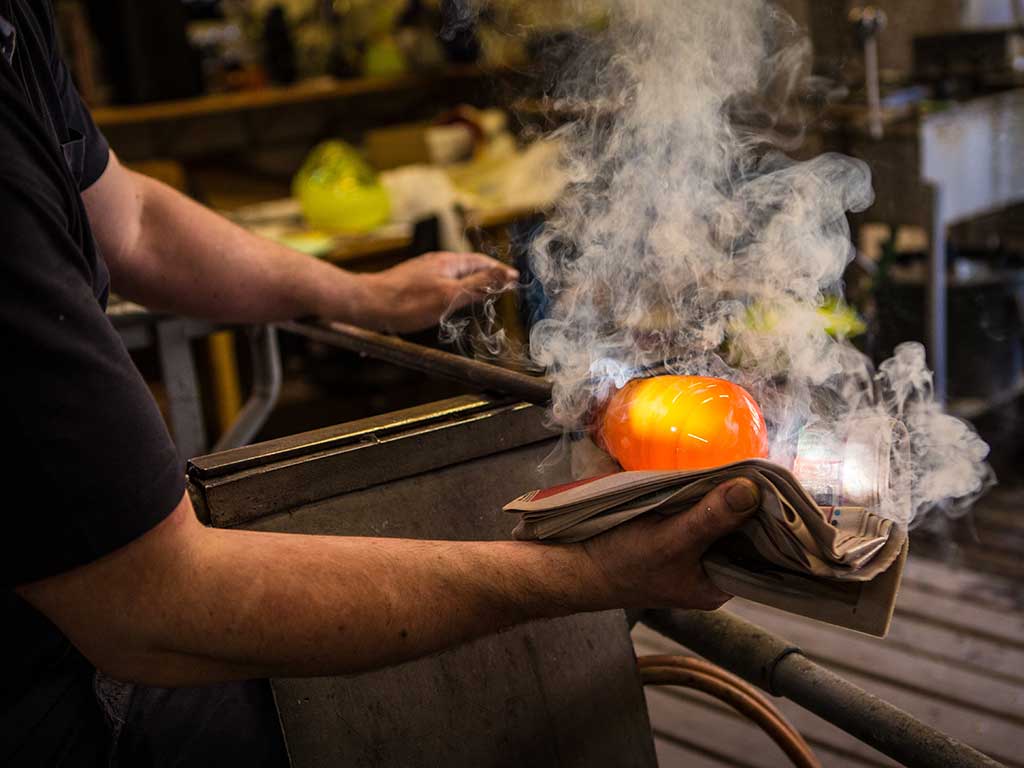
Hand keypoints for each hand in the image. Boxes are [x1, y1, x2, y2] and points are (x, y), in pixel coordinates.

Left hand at [352, 251, 518, 332]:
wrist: (367, 305)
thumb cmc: (406, 303)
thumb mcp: (449, 295)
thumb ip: (479, 285)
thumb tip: (506, 275)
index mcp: (448, 262)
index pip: (482, 263)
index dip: (499, 271)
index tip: (514, 279)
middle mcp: (436, 263)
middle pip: (469, 267)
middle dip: (487, 275)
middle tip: (502, 286)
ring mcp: (423, 272)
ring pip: (454, 275)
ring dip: (470, 283)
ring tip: (481, 295)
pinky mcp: (412, 283)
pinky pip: (441, 283)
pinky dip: (454, 290)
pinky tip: (450, 302)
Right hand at [579, 479, 759, 609]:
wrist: (576, 564)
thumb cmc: (621, 562)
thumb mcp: (670, 541)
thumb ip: (710, 518)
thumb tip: (750, 490)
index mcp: (719, 584)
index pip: (763, 552)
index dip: (772, 521)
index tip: (778, 488)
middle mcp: (711, 569)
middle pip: (743, 532)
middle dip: (750, 504)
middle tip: (760, 469)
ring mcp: (693, 551)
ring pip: (722, 519)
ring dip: (728, 496)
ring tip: (741, 467)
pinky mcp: (676, 532)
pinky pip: (701, 512)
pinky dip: (706, 495)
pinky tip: (710, 477)